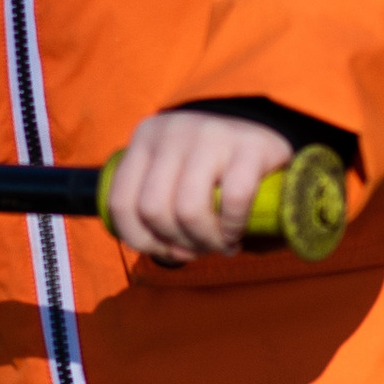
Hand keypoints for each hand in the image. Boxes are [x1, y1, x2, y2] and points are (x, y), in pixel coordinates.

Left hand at [103, 110, 292, 264]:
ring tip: (219, 245)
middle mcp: (172, 131)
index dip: (140, 239)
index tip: (165, 248)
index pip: (121, 202)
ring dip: (204, 240)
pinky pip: (233, 199)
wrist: (262, 134)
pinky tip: (235, 234)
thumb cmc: (210, 170)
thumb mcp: (172, 177)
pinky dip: (232, 228)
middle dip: (176, 241)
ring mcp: (210, 134)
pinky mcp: (249, 146)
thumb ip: (158, 211)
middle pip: (153, 209)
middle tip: (199, 247)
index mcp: (146, 138)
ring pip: (188, 209)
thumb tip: (169, 253)